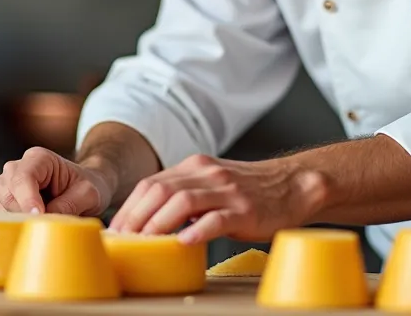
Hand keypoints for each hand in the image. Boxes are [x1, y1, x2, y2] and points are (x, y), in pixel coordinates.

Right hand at [0, 147, 115, 215]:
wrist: (85, 189)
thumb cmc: (88, 187)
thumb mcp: (89, 194)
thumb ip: (68, 205)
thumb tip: (45, 220)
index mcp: (40, 158)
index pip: (23, 177)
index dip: (27, 199)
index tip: (39, 216)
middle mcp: (19, 167)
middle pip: (6, 189)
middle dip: (22, 209)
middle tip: (44, 222)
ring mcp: (10, 183)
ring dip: (17, 216)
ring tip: (42, 220)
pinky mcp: (7, 200)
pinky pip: (0, 212)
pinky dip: (14, 221)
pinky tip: (33, 222)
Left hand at [107, 154, 326, 244]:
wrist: (294, 185)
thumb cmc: (249, 192)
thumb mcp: (212, 184)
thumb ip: (185, 194)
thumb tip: (149, 221)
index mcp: (195, 167)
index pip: (150, 184)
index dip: (129, 208)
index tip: (115, 231)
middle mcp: (207, 174)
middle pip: (159, 191)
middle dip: (136, 218)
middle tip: (123, 241)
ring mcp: (227, 191)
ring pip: (182, 202)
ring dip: (157, 224)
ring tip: (144, 243)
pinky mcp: (245, 209)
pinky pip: (217, 219)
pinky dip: (197, 230)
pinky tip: (184, 243)